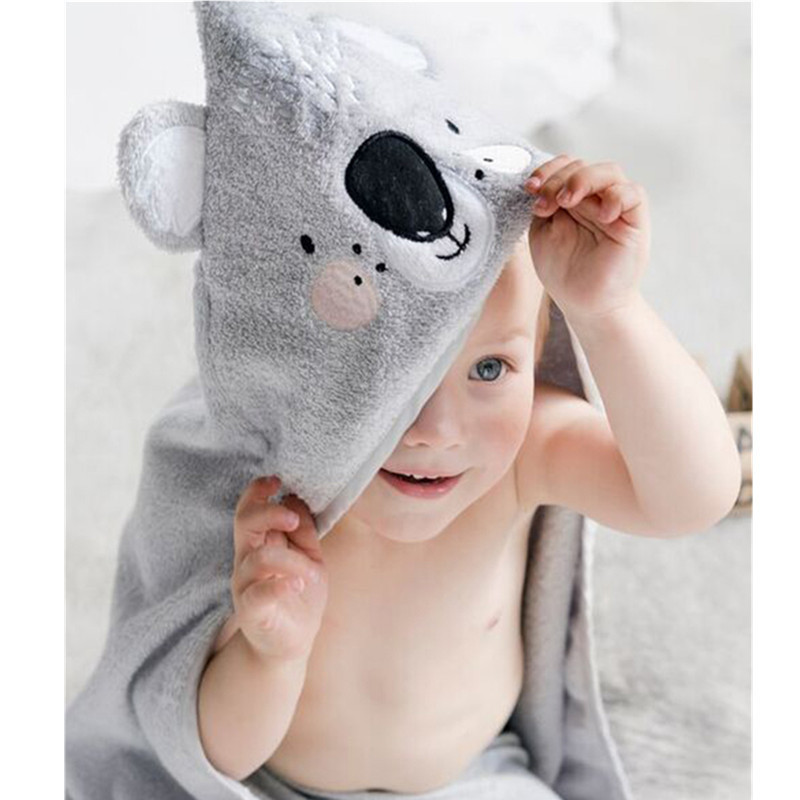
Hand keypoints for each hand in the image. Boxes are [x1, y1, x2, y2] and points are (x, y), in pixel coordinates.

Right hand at [230, 475, 328, 662]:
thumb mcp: (310, 556)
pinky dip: (279, 585)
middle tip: (292, 518)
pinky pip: (258, 593)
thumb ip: (303, 530)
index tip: (276, 480)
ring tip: (310, 574)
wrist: (292, 642)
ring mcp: (246, 586)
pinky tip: (297, 584)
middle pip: (244, 523)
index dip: (257, 492)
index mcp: (259, 544)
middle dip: (268, 512)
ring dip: (291, 560)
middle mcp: (246, 561)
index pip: (248, 509)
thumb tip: (296, 498)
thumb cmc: (299, 594)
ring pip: (259, 558)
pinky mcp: (251, 611)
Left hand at [524, 155, 650, 322]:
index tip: (531, 188)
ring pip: (609, 172)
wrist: (584, 303)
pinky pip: (633, 193)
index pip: (565, 166)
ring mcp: (615, 207)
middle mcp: (595, 198)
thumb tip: (541, 182)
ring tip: (567, 202)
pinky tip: (601, 215)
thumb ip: (543, 204)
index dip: (547, 171)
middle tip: (545, 204)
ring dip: (583, 180)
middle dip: (558, 179)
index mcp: (572, 198)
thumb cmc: (563, 271)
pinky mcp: (634, 221)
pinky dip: (616, 197)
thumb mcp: (542, 232)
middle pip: (582, 165)